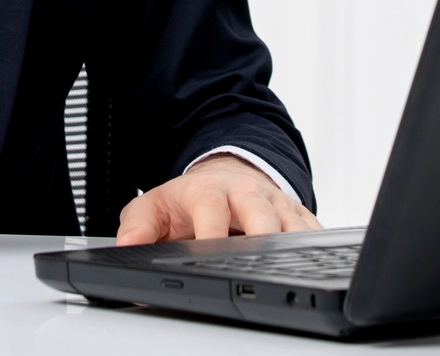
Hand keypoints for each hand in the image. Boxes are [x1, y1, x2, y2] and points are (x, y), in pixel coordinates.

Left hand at [114, 155, 323, 244]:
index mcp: (209, 191)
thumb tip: (126, 248)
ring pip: (292, 222)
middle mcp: (245, 193)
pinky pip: (313, 229)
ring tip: (286, 264)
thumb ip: (137, 226)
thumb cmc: (188, 199)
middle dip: (262, 235)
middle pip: (261, 213)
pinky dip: (313, 245)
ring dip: (291, 242)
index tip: (210, 253)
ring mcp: (273, 202)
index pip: (212, 209)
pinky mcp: (296, 213)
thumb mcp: (154, 206)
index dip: (212, 232)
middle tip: (260, 259)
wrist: (224, 174)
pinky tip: (308, 258)